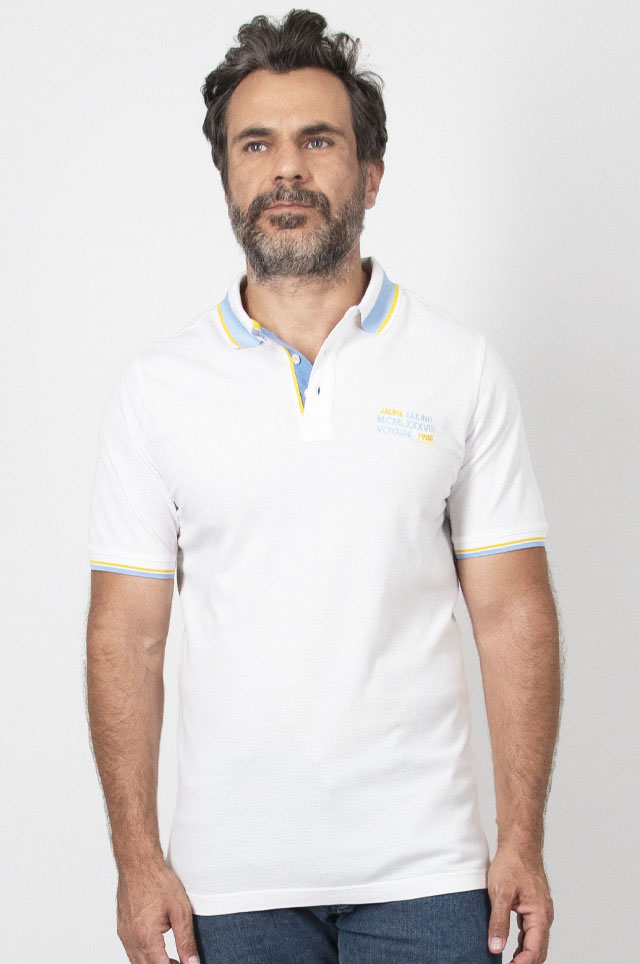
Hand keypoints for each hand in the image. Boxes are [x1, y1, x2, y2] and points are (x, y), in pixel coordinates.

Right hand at [116, 859, 199, 963]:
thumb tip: (191, 962)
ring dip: (153, 963)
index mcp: (145, 937)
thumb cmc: (158, 881)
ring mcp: (124, 934)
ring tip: (172, 958)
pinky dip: (144, 955)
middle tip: (180, 962)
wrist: (138, 862)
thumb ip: (186, 940)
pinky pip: (131, 950)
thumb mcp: (180, 910)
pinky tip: (157, 947)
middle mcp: (130, 939)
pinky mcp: (122, 928)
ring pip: (136, 961)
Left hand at [486, 844, 553, 962]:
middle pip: (538, 950)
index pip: (534, 950)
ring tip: (508, 963)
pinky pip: (531, 931)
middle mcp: (544, 916)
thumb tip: (496, 948)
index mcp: (540, 914)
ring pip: (535, 942)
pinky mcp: (534, 907)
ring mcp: (540, 912)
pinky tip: (512, 947)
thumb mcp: (500, 893)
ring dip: (524, 955)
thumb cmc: (512, 863)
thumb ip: (498, 922)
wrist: (519, 843)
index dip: (521, 963)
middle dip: (524, 962)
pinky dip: (523, 943)